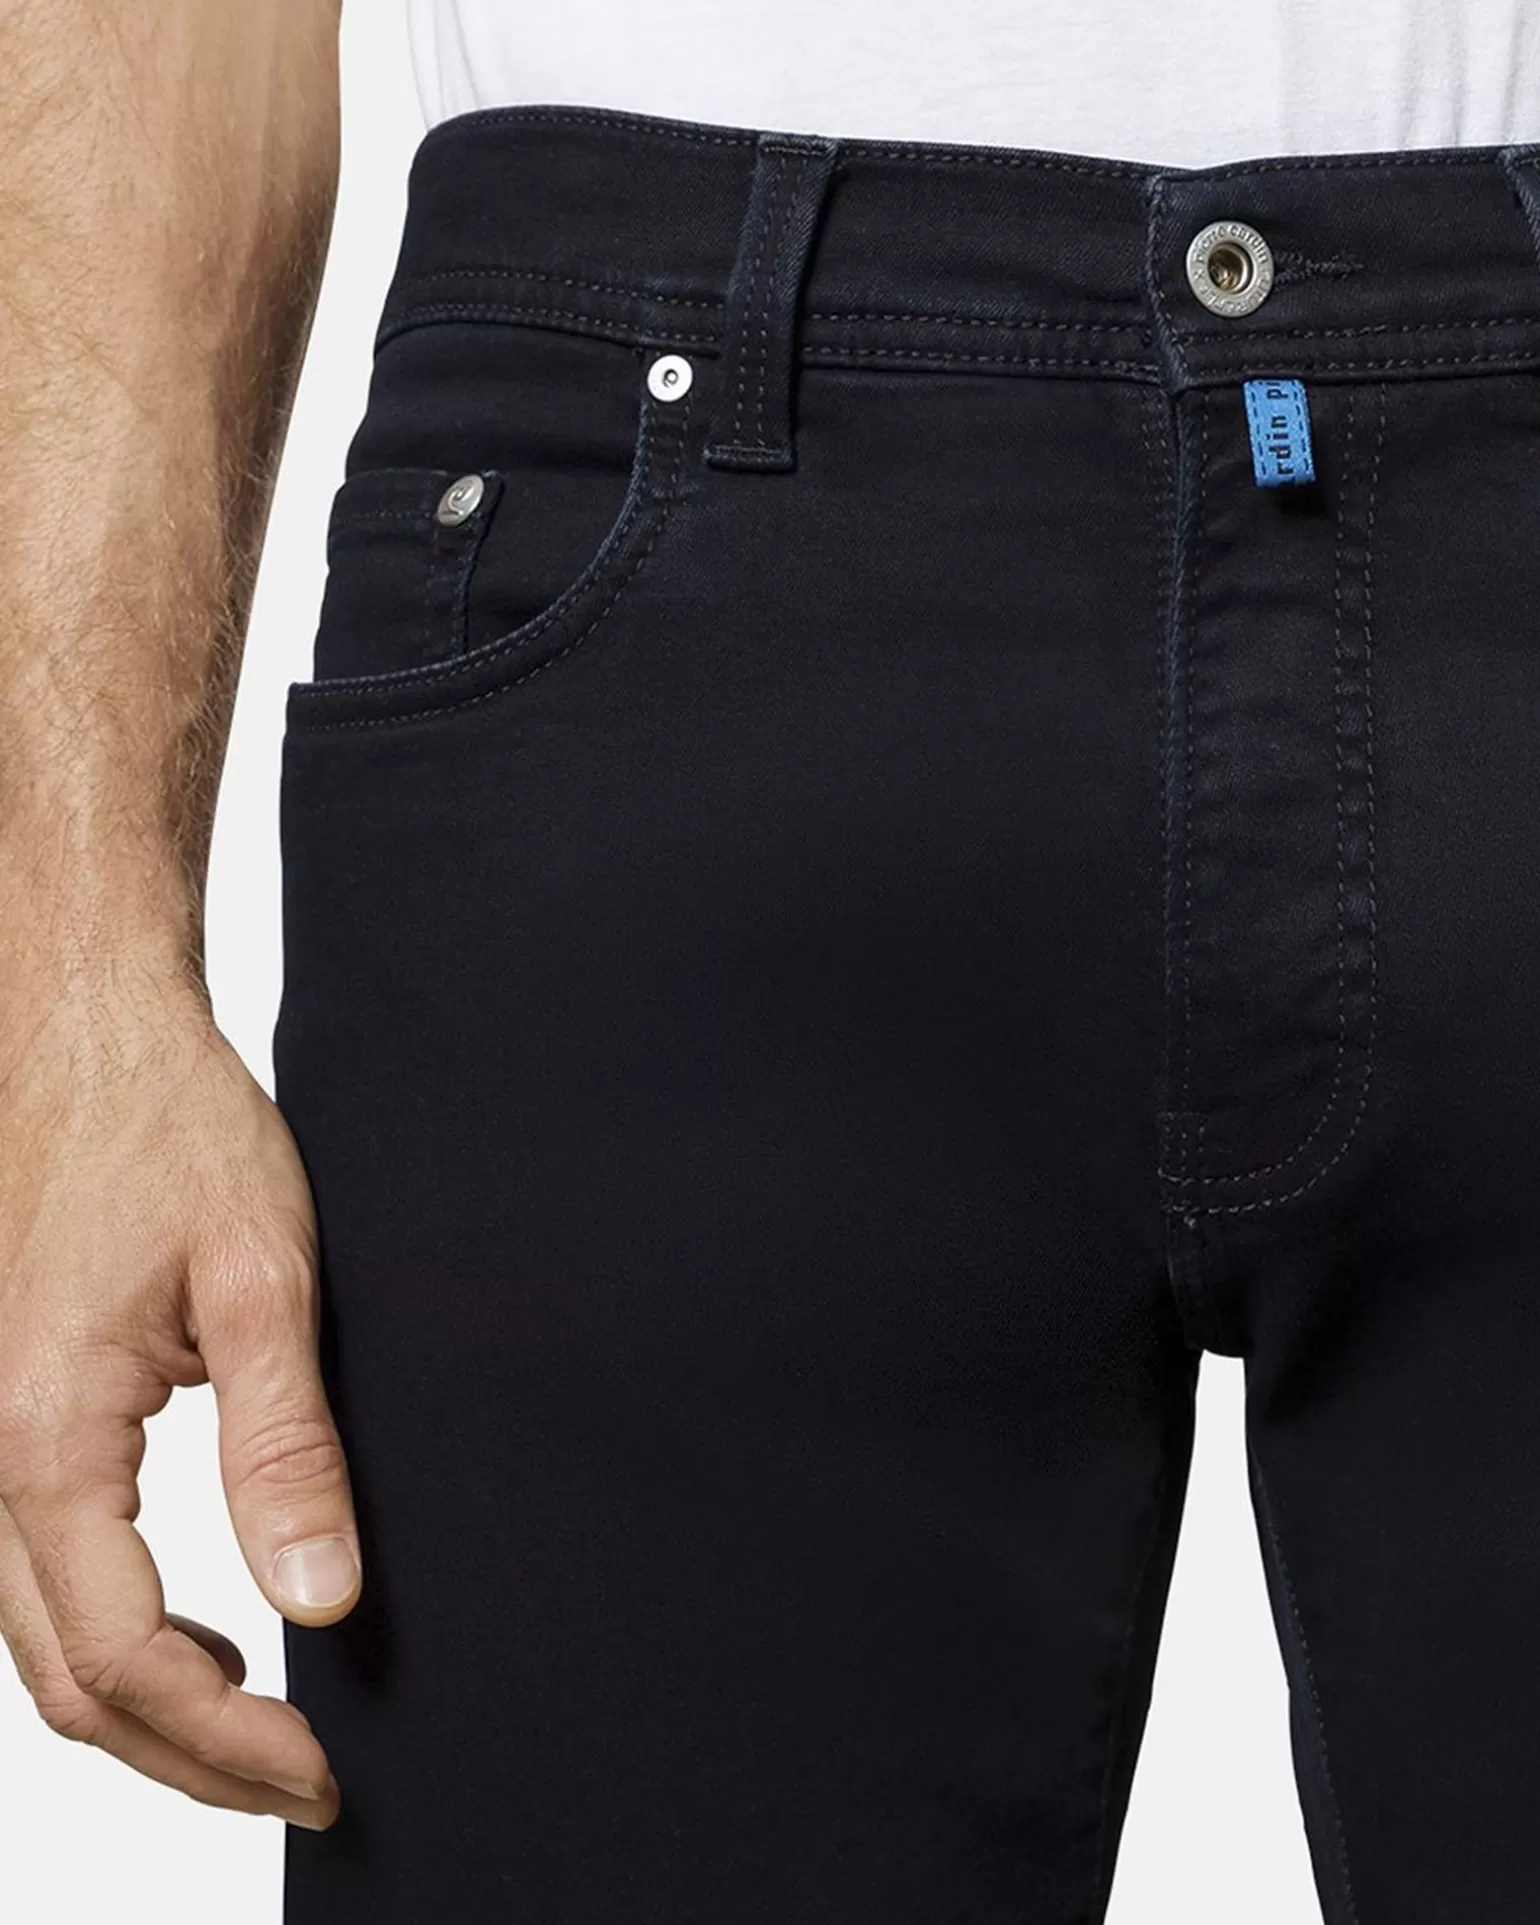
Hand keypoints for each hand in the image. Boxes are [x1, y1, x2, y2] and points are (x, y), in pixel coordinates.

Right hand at [0, 968, 358, 1827]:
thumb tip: (320, 1604)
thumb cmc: (172, 1129)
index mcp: (42, 1437)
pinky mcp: (3, 1419)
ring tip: (267, 1732)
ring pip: (40, 1643)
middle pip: (67, 1683)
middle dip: (189, 1758)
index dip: (230, 1742)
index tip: (325, 1772)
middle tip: (311, 1782)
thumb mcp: (264, 1275)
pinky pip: (37, 1578)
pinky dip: (115, 1638)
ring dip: (150, 1710)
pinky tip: (204, 1641)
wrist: (82, 1033)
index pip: (127, 1657)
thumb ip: (286, 1445)